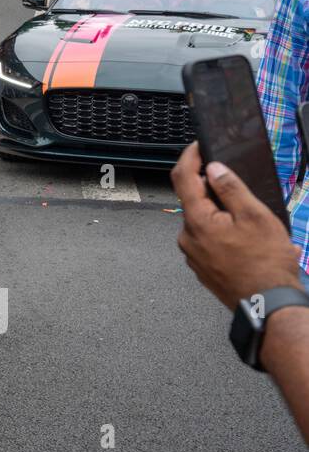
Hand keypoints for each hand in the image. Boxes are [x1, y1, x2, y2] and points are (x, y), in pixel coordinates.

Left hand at [170, 143, 302, 309]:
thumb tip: (214, 168)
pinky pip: (212, 242)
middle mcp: (188, 237)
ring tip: (257, 227)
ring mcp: (193, 254)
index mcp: (197, 221)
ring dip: (227, 218)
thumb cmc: (265, 264)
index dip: (190, 157)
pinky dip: (230, 237)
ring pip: (206, 223)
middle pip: (195, 202)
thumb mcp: (255, 216)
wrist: (269, 305)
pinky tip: (253, 244)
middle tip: (243, 193)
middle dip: (217, 193)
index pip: (183, 178)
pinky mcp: (203, 267)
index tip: (198, 146)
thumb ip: (231, 189)